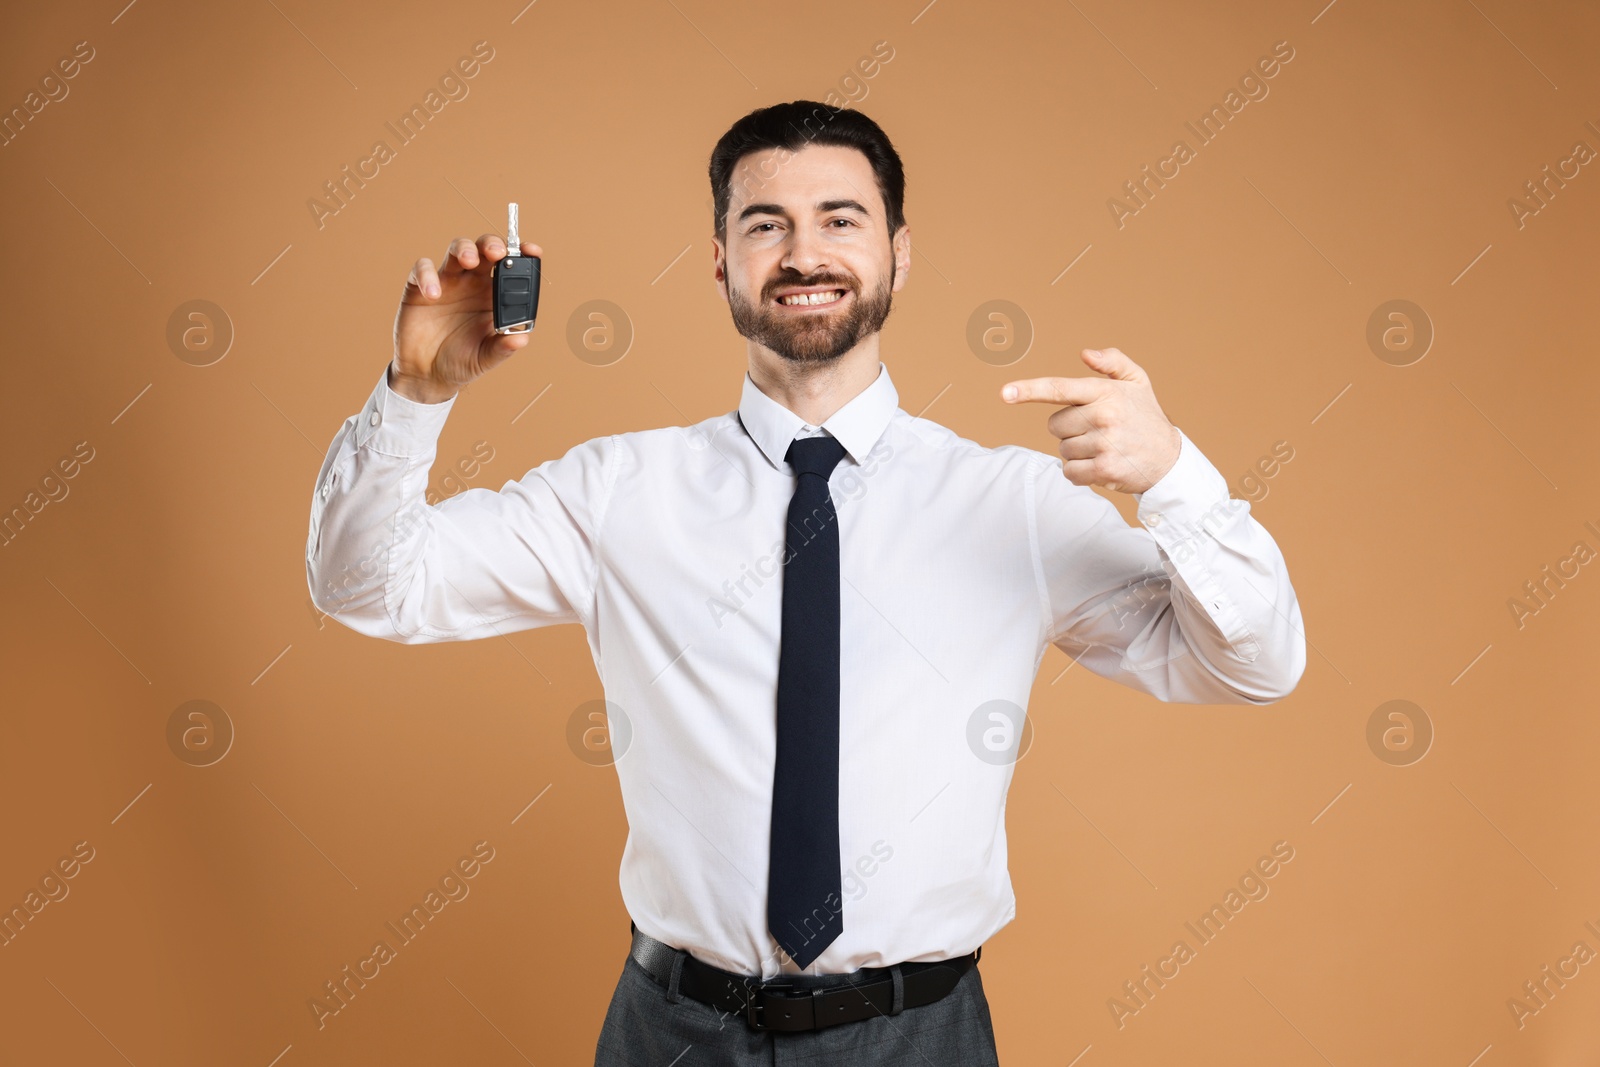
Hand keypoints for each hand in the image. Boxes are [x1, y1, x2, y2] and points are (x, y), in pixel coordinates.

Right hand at [390, 233, 543, 403]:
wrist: (427, 375)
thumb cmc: (461, 362)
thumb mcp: (485, 358)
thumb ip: (502, 348)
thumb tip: (521, 339)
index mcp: (493, 296)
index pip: (509, 267)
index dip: (521, 253)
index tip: (532, 250)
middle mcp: (472, 283)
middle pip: (484, 250)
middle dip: (492, 244)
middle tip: (497, 252)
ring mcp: (447, 282)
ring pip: (457, 250)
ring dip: (464, 249)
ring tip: (469, 261)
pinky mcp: (419, 288)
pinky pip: (422, 269)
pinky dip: (427, 275)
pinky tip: (434, 295)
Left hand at [1000, 347, 1181, 493]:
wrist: (1170, 459)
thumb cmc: (1146, 417)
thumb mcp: (1137, 381)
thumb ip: (1112, 362)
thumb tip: (1085, 354)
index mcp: (1106, 392)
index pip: (1059, 389)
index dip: (1029, 390)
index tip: (1005, 393)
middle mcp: (1103, 416)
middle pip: (1054, 425)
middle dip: (1070, 429)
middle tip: (1098, 430)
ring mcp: (1104, 444)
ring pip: (1062, 450)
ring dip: (1077, 451)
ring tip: (1104, 447)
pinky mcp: (1103, 469)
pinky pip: (1069, 471)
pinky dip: (1079, 472)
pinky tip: (1100, 465)